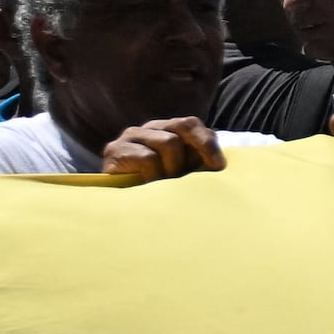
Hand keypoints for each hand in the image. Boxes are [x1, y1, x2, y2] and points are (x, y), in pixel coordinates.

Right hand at [97, 118, 229, 180]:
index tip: (218, 166)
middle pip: (182, 126)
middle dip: (192, 153)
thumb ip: (200, 162)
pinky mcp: (115, 150)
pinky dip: (154, 175)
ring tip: (164, 184)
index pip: (191, 123)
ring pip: (168, 142)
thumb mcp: (186, 175)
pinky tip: (147, 186)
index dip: (207, 142)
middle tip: (188, 177)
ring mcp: (130, 136)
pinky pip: (148, 158)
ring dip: (172, 169)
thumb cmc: (160, 192)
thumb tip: (219, 162)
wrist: (123, 209)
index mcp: (167, 130)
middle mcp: (149, 128)